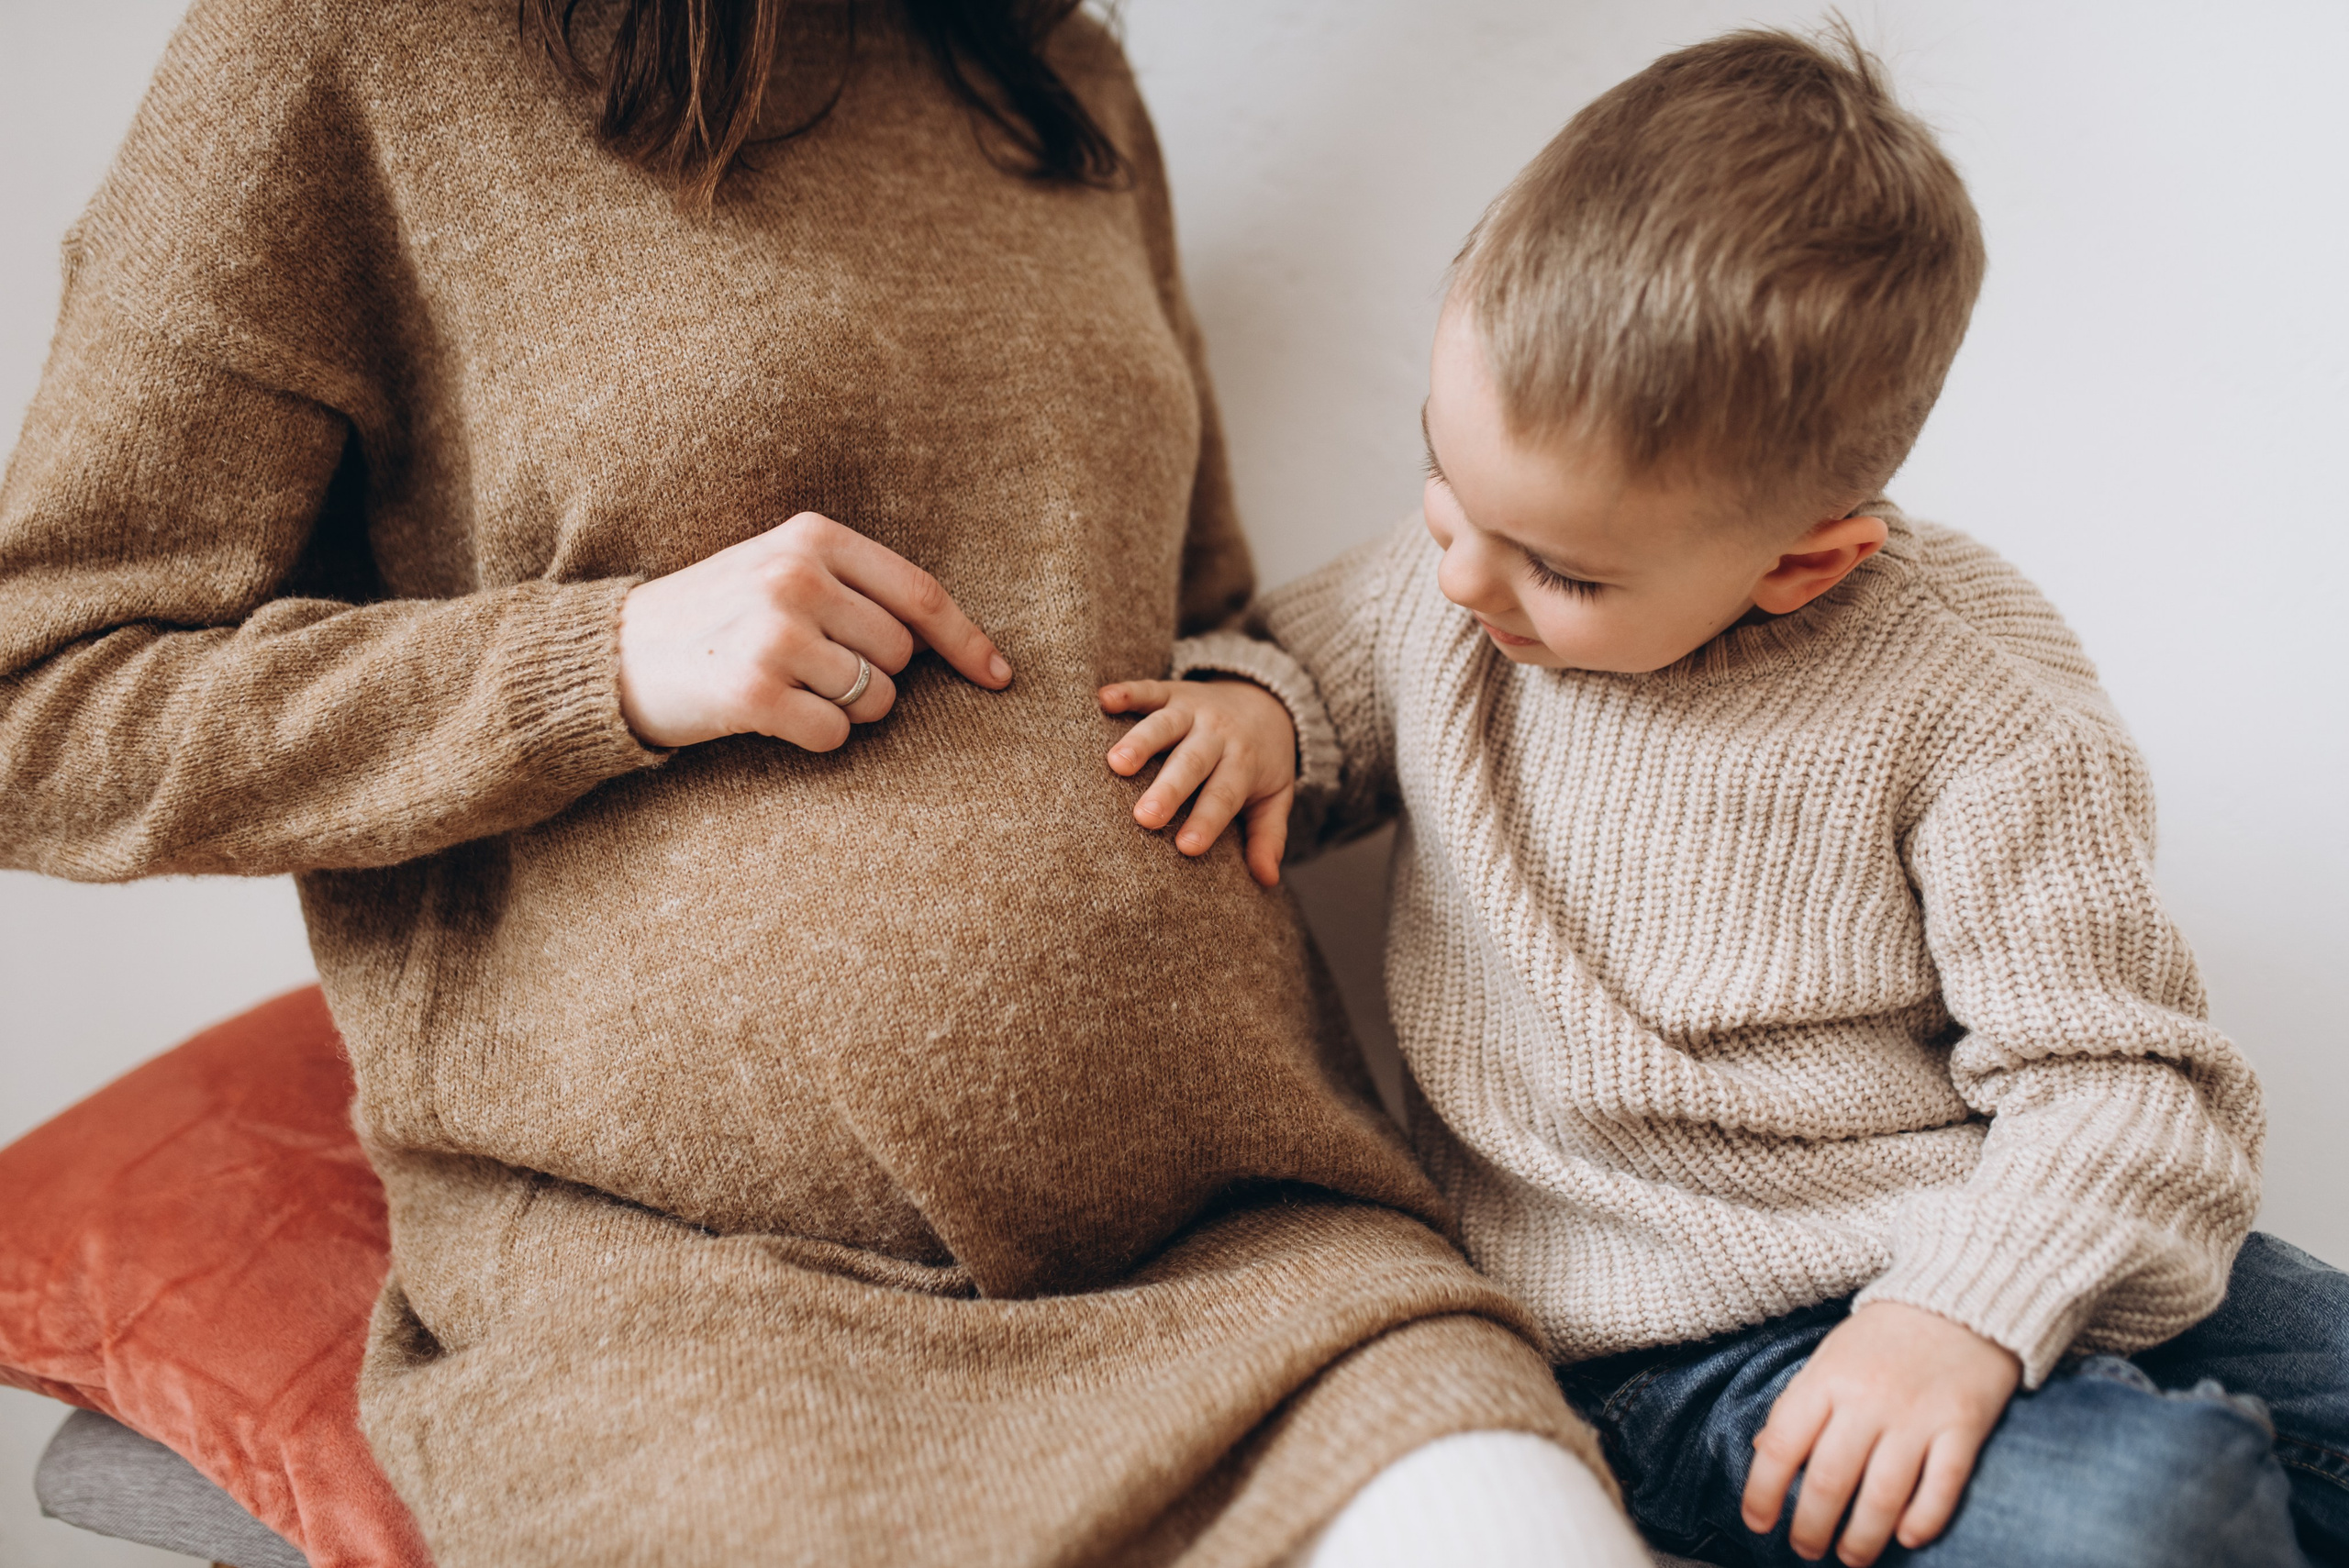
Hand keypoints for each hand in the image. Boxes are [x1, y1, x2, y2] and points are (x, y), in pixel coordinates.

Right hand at [616, 511, 1010, 749]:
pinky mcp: (752, 690)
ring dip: (849, 711)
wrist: (615, 653)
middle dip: (878, 679)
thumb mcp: (782, 571)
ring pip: (876, 699)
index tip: (999, 676)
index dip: (967, 641)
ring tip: (791, 688)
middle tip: (818, 671)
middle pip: (901, 655)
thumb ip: (857, 587)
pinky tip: (773, 717)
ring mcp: (773, 632)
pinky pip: (835, 734)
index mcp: (812, 536)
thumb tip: (957, 642)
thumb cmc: (718, 617)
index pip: (920, 593)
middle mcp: (795, 576)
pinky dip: (817, 738)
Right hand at [1098, 677, 1296, 886]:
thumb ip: (1269, 836)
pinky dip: (1127, 691)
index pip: (1224, 795)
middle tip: (1144, 817)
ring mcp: (1193, 710)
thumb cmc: (1261, 760)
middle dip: (1168, 789)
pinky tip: (1103, 700)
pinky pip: (1149, 689)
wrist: (1267, 697)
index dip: (1207, 820)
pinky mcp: (1173, 691)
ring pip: (1165, 725)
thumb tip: (1267, 880)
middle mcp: (1218, 735)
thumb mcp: (1275, 797)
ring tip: (1117, 764)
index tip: (1187, 847)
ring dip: (1141, 742)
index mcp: (1243, 764)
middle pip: (1192, 763)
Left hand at [1741, 1302, 2020, 1564]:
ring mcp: (1917, 1415)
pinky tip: (1906, 1537)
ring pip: (1882, 1495)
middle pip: (1829, 1481)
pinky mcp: (1964, 1426)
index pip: (1780, 1446)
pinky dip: (1923, 1519)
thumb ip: (1798, 1405)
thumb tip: (1760, 1453)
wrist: (1959, 1295)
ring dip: (1861, 1537)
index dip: (1762, 1493)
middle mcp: (1868, 1399)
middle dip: (1810, 1527)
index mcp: (1825, 1379)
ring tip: (1850, 1556)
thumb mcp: (1828, 1358)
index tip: (1756, 1522)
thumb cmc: (1884, 1335)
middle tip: (1805, 1550)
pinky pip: (1942, 1487)